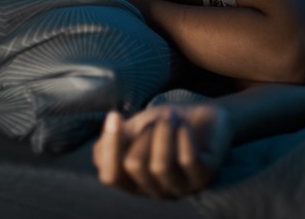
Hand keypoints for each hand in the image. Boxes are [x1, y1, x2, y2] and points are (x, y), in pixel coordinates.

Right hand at [92, 104, 232, 197]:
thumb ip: (114, 140)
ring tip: (171, 116)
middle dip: (144, 133)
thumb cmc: (166, 123)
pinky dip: (182, 134)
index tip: (114, 114)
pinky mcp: (204, 177)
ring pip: (160, 166)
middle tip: (158, 117)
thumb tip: (99, 151)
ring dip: (163, 131)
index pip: (110, 176)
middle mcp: (156, 190)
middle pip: (134, 166)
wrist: (206, 113)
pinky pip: (187, 159)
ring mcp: (181, 187)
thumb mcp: (135, 128)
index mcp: (135, 182)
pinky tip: (184, 124)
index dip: (109, 146)